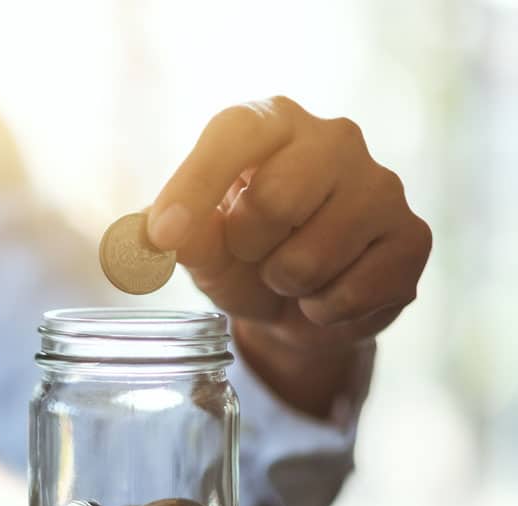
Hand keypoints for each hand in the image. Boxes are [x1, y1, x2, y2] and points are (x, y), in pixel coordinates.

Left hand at [147, 96, 431, 415]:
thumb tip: (164, 232)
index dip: (196, 184)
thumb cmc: (242, 259)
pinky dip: (322, 311)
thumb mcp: (202, 248)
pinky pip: (348, 294)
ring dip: (284, 285)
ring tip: (290, 275)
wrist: (299, 307)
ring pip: (310, 258)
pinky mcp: (413, 236)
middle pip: (276, 199)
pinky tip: (328, 292)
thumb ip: (185, 236)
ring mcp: (383, 184)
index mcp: (272, 123)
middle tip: (253, 254)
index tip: (164, 234)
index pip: (237, 132)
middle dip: (247, 248)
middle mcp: (334, 138)